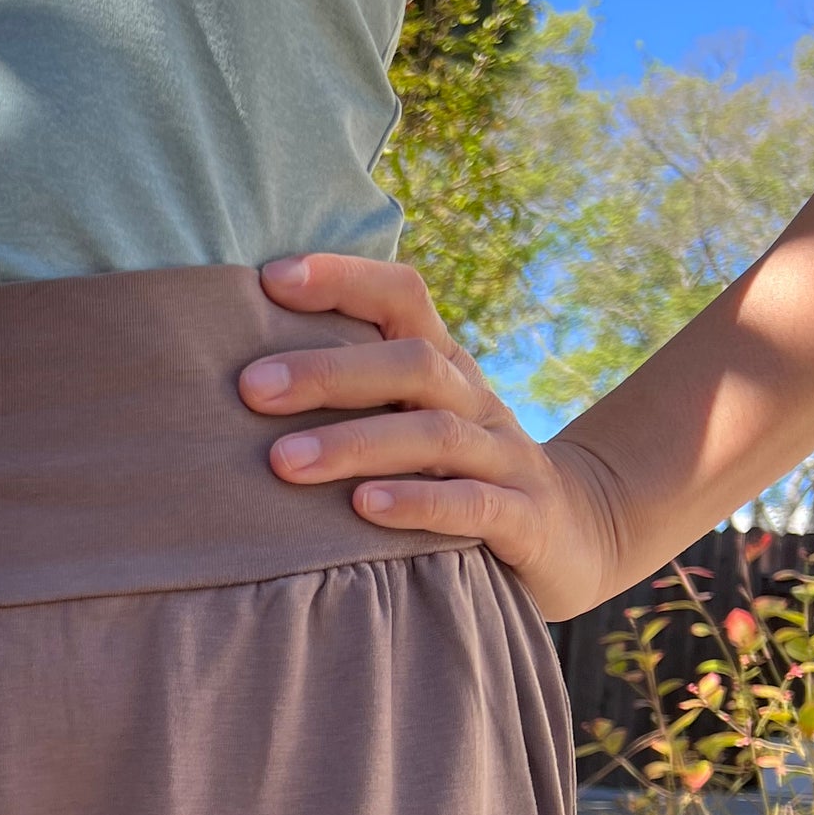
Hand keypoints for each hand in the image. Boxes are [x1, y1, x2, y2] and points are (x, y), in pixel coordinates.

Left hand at [240, 254, 627, 621]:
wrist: (574, 536)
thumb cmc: (456, 477)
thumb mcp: (412, 425)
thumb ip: (353, 396)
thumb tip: (239, 377)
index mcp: (444, 367)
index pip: (401, 296)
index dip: (343, 278)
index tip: (270, 279)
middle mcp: (475, 400)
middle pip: (409, 364)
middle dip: (328, 372)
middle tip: (252, 390)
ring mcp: (505, 458)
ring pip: (434, 434)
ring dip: (355, 443)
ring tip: (284, 462)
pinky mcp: (524, 519)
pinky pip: (472, 505)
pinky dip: (418, 503)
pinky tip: (363, 508)